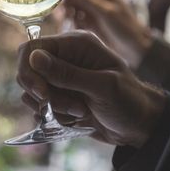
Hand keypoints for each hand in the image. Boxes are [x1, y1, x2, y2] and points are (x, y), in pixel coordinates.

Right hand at [16, 31, 164, 147]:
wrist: (140, 126)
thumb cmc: (130, 101)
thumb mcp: (102, 87)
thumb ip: (66, 73)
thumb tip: (33, 57)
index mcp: (76, 44)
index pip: (32, 47)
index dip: (29, 70)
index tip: (42, 94)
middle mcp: (64, 57)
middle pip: (28, 70)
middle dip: (44, 94)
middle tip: (71, 107)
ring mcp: (60, 78)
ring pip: (32, 91)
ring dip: (52, 107)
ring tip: (80, 112)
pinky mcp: (58, 96)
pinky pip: (38, 105)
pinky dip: (52, 116)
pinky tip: (75, 118)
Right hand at [63, 0, 152, 68]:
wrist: (134, 50)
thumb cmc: (125, 28)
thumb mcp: (106, 12)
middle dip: (69, 1)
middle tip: (67, 11)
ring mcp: (95, 11)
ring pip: (75, 6)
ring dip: (71, 11)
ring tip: (72, 19)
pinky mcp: (92, 23)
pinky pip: (78, 18)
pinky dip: (75, 21)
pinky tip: (78, 26)